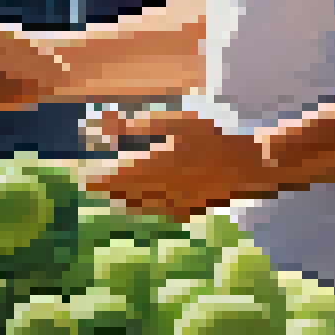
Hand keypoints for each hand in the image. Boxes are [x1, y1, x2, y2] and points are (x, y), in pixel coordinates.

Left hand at [82, 109, 277, 219]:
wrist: (252, 164)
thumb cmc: (213, 137)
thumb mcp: (176, 122)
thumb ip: (140, 126)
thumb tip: (107, 126)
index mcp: (153, 167)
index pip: (115, 178)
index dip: (97, 181)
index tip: (83, 180)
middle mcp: (160, 189)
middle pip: (125, 195)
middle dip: (109, 192)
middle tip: (95, 188)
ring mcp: (176, 203)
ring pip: (142, 206)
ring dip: (126, 200)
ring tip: (115, 195)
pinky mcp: (190, 209)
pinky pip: (162, 212)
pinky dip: (150, 207)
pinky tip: (148, 202)